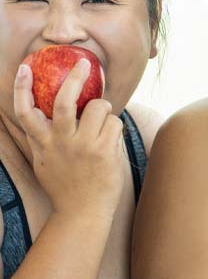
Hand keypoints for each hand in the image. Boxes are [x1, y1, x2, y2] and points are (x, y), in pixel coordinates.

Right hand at [14, 59, 125, 218]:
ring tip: (102, 124)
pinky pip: (114, 123)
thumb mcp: (45, 162)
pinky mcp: (104, 151)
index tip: (24, 68)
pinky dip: (115, 127)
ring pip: (98, 107)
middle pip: (63, 101)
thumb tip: (44, 114)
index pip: (24, 112)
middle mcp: (60, 143)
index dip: (21, 88)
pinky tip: (111, 143)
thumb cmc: (67, 185)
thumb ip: (44, 139)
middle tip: (84, 65)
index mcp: (42, 144)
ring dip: (104, 109)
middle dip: (75, 78)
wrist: (83, 213)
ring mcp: (82, 146)